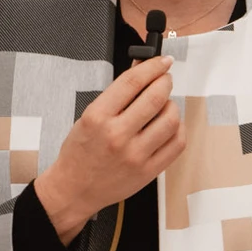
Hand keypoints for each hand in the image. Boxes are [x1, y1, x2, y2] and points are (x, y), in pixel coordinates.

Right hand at [35, 54, 181, 242]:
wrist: (74, 189)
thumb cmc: (79, 153)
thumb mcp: (88, 116)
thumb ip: (116, 95)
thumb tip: (140, 71)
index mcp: (98, 117)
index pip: (132, 82)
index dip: (152, 66)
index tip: (162, 61)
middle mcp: (117, 135)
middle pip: (155, 97)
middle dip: (165, 82)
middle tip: (164, 80)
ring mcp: (135, 155)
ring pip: (170, 120)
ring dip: (172, 105)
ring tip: (165, 105)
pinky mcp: (148, 171)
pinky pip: (176, 144)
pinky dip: (177, 129)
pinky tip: (169, 126)